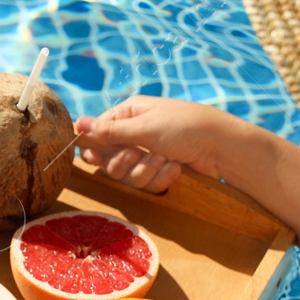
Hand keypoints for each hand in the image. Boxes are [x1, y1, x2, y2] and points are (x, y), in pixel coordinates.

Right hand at [75, 95, 238, 193]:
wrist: (222, 147)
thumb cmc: (185, 127)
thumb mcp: (144, 127)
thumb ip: (109, 131)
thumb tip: (77, 124)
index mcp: (129, 114)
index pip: (97, 133)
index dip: (94, 148)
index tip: (95, 158)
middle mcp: (135, 134)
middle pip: (109, 160)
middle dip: (126, 162)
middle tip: (141, 154)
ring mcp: (147, 154)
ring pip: (127, 176)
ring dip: (147, 171)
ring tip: (166, 159)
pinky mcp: (159, 171)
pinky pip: (146, 184)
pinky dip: (161, 178)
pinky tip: (176, 168)